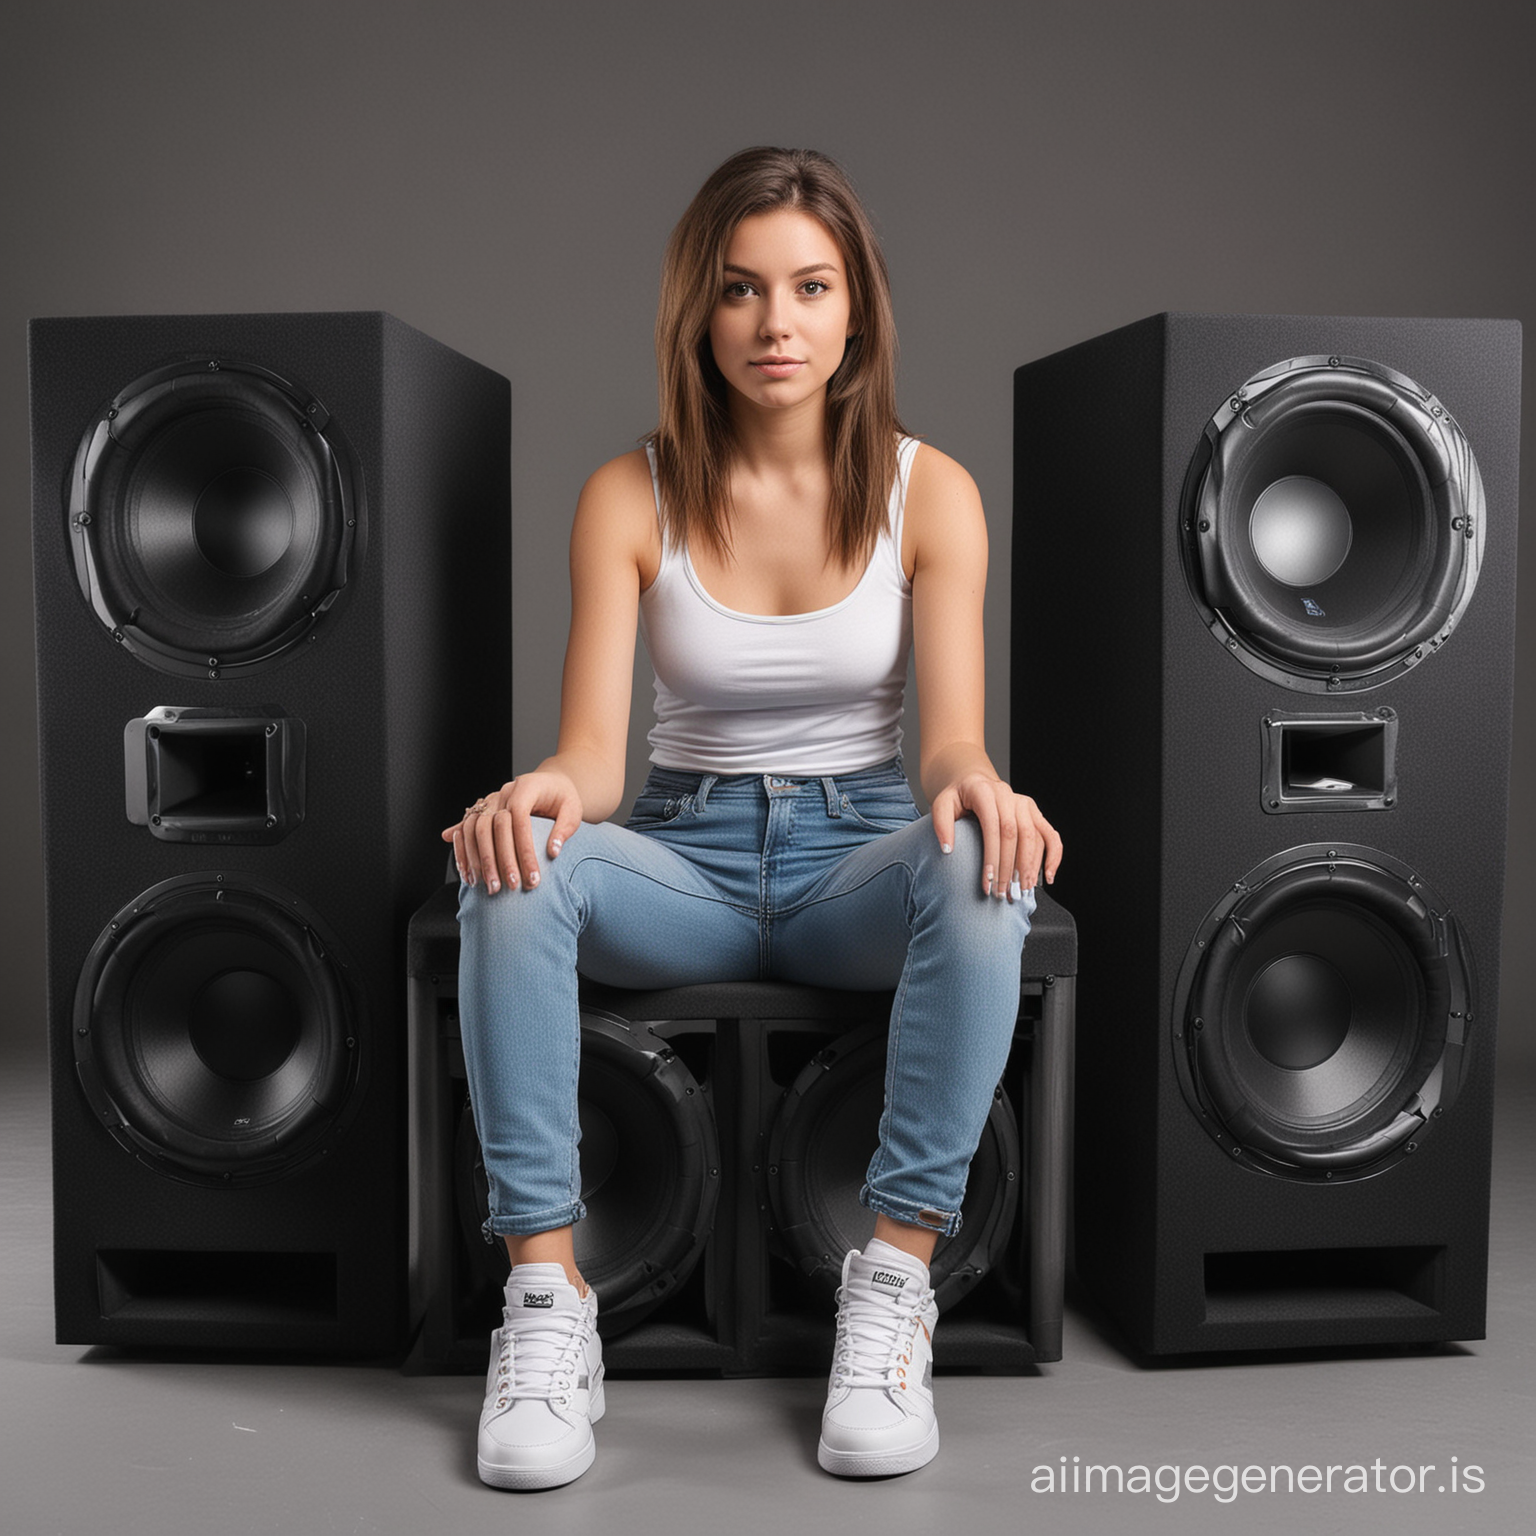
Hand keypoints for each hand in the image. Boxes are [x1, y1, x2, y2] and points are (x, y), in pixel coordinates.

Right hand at [441, 771, 583, 893]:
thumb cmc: (562, 799)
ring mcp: (489, 801)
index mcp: (527, 787)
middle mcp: (504, 792)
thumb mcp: (573, 810)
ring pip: (474, 828)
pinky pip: (465, 830)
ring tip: (487, 886)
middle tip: (510, 887)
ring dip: (478, 859)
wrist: (549, 784)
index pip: (520, 819)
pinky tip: (467, 874)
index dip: (524, 849)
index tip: (532, 876)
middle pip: (493, 825)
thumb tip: (553, 852)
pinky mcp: (481, 811)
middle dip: (500, 859)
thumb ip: (565, 829)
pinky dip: (463, 852)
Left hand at [930, 772, 1061, 899]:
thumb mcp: (941, 804)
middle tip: (1003, 893)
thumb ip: (941, 824)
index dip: (993, 856)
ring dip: (1030, 866)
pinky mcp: (1035, 813)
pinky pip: (1050, 835)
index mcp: (985, 792)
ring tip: (1020, 891)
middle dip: (1009, 867)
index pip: (993, 827)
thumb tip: (948, 850)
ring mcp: (1024, 804)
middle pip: (1015, 834)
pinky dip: (1053, 856)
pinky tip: (1048, 877)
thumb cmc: (957, 799)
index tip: (988, 881)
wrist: (973, 784)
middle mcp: (1008, 796)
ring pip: (1034, 836)